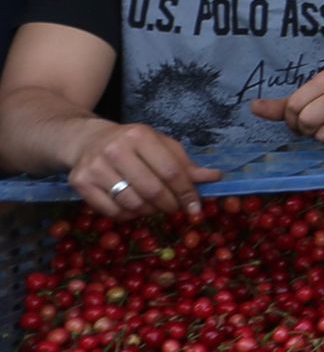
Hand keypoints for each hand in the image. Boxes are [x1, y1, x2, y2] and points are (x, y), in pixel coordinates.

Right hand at [66, 120, 220, 220]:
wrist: (87, 140)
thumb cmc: (132, 144)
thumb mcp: (160, 145)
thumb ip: (185, 163)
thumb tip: (214, 178)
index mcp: (140, 136)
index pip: (171, 171)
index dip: (187, 192)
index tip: (196, 208)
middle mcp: (115, 150)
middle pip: (152, 190)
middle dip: (170, 205)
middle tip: (175, 209)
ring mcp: (95, 167)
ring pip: (133, 203)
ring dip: (150, 211)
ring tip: (155, 207)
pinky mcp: (80, 183)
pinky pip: (112, 211)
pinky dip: (129, 215)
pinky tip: (135, 208)